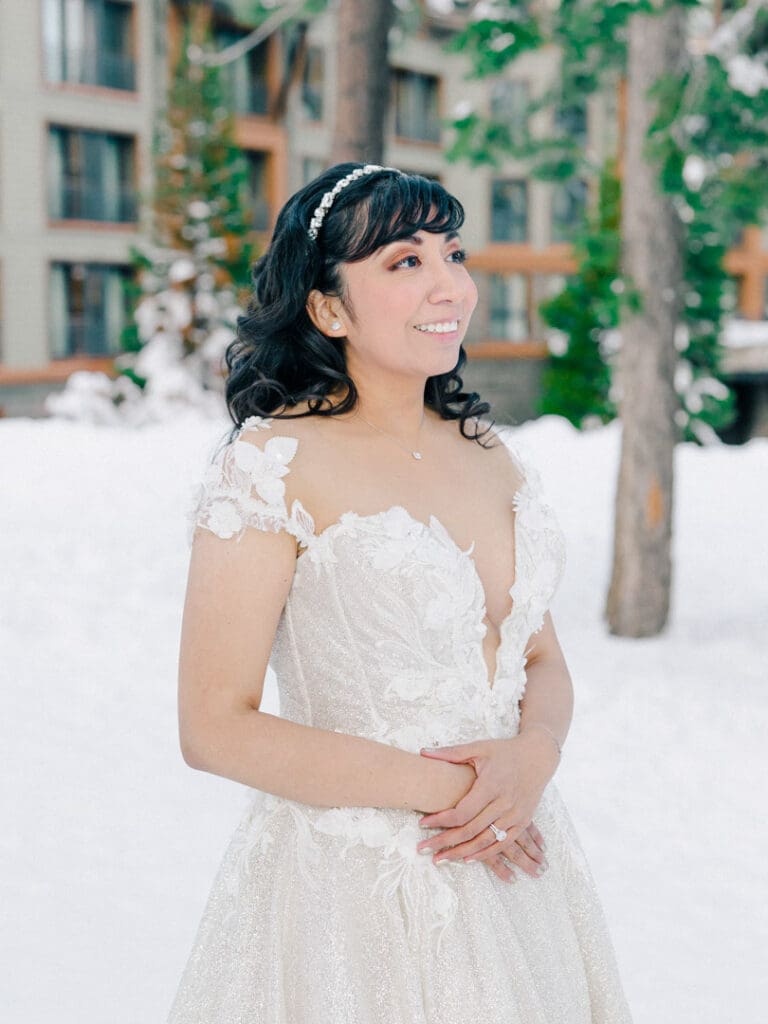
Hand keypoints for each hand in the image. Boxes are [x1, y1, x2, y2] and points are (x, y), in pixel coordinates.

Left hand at [414, 733, 558, 876]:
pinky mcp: (523, 821)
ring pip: (486, 841)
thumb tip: (422, 752)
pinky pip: (503, 843)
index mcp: (491, 785)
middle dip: (445, 842)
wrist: (538, 756)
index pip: (462, 811)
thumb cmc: (505, 751)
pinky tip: (468, 859)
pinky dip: (485, 854)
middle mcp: (504, 803)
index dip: (441, 820)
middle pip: (471, 830)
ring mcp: (515, 814)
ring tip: (440, 859)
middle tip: (424, 849)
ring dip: (462, 852)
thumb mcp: (479, 748)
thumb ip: (451, 753)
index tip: (423, 823)